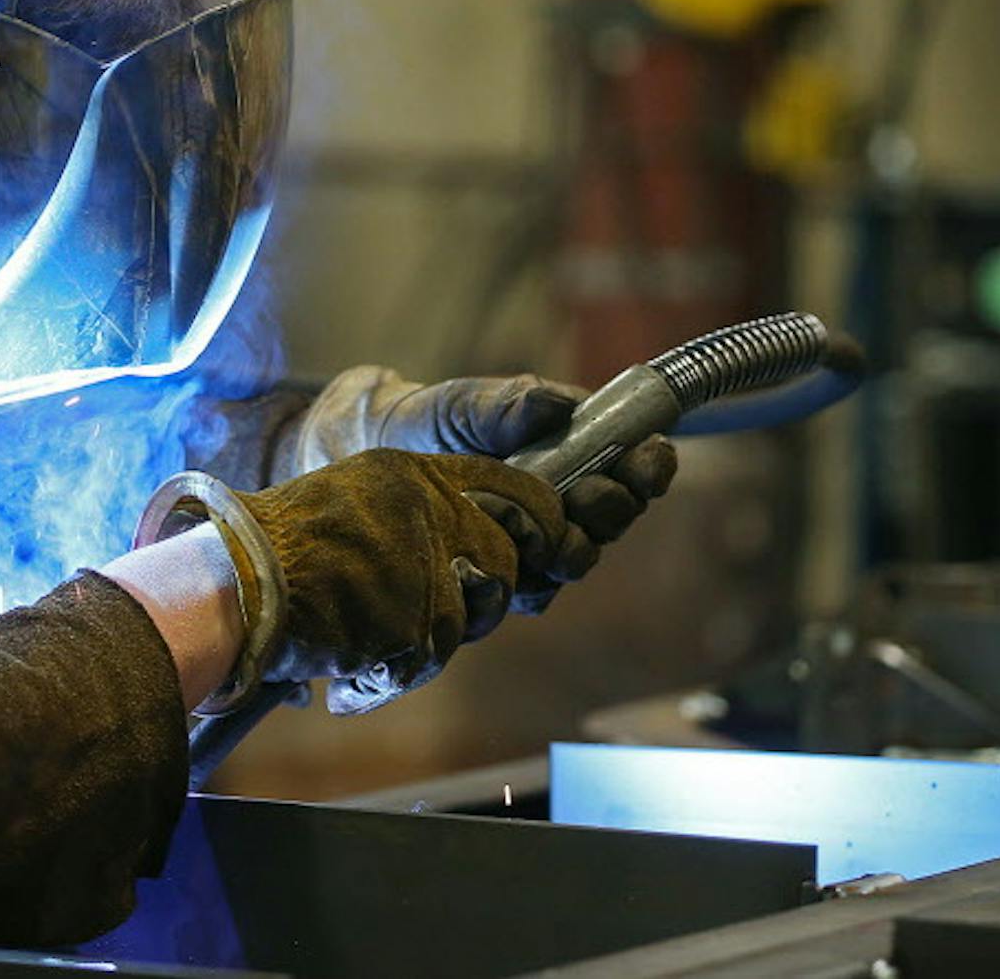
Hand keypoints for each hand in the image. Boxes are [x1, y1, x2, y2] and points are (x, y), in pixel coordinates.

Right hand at [143, 449, 566, 714]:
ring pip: (474, 616)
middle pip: (509, 561)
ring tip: (371, 636)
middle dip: (487, 597)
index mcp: (414, 472)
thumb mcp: (358, 504)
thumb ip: (421, 517)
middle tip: (433, 612)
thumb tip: (489, 554)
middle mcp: (428, 507)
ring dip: (430, 639)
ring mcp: (424, 558)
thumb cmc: (281, 554)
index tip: (553, 545)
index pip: (521, 487)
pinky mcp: (415, 610)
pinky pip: (429, 656)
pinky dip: (392, 672)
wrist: (231, 585)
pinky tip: (351, 663)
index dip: (548, 522)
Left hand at [292, 368, 677, 613]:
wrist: (353, 462)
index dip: (646, 467)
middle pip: (612, 519)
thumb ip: (505, 406)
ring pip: (576, 561)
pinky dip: (525, 584)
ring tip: (553, 540)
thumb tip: (558, 406)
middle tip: (589, 501)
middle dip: (610, 512)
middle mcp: (559, 500)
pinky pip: (529, 592)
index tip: (644, 464)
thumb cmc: (417, 422)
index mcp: (567, 450)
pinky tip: (507, 569)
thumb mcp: (458, 406)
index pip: (630, 464)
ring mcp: (531, 541)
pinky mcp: (498, 576)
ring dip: (573, 552)